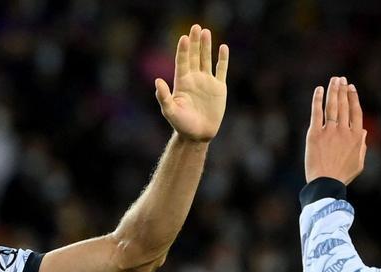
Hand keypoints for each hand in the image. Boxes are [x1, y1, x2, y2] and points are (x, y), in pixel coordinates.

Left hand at [156, 24, 228, 142]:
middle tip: (195, 27)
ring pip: (206, 59)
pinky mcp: (218, 88)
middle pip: (194, 56)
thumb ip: (164, 97)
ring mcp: (206, 82)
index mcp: (182, 82)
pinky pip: (221, 70)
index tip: (184, 38)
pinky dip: (223, 59)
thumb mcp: (170, 111)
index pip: (182, 61)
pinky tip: (223, 47)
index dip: (183, 50)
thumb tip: (157, 81)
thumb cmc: (182, 124)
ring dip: (206, 46)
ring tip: (206, 31)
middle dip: (194, 42)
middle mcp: (194, 79)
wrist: (198, 135)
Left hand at [305, 76, 366, 183]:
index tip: (351, 88)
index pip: (356, 112)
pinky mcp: (314, 134)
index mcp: (356, 137)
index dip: (354, 98)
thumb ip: (362, 146)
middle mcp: (344, 131)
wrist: (325, 184)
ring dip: (333, 91)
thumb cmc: (342, 176)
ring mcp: (329, 132)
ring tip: (334, 80)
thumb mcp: (359, 163)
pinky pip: (316, 113)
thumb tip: (363, 131)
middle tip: (341, 79)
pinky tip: (319, 89)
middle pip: (344, 106)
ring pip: (332, 106)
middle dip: (343, 90)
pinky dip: (317, 100)